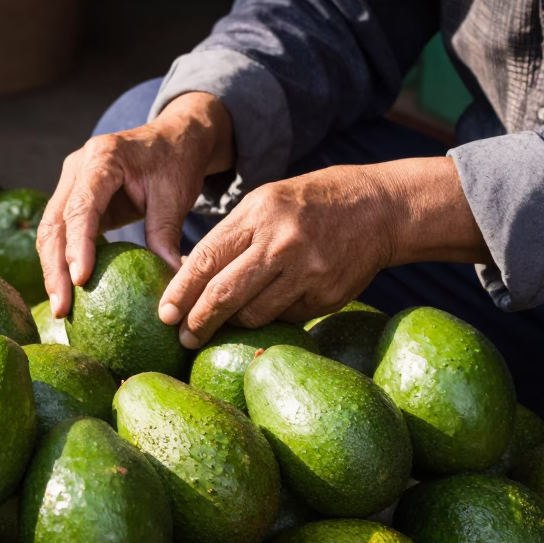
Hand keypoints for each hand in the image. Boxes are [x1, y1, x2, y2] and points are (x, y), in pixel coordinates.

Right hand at [38, 92, 233, 317]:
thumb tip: (171, 281)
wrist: (172, 137)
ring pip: (50, 230)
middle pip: (54, 222)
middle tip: (63, 308)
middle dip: (55, 268)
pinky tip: (69, 292)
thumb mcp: (176, 194)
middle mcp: (77, 167)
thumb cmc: (176, 161)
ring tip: (62, 308)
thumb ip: (166, 233)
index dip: (78, 244)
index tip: (81, 279)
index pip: (82, 206)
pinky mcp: (73, 199)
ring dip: (52, 270)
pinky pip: (61, 233)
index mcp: (103, 158)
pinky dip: (61, 261)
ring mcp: (71, 183)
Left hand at [157, 156, 490, 347]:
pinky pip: (285, 319)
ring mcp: (307, 272)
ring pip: (254, 315)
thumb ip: (230, 236)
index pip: (205, 261)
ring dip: (234, 324)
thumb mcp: (265, 202)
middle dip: (197, 322)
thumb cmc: (309, 204)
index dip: (180, 292)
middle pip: (224, 295)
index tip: (164, 314)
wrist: (379, 207)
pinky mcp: (327, 296)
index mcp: (258, 215)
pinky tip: (269, 310)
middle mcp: (281, 244)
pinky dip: (271, 319)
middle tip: (183, 339)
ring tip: (224, 325)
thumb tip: (187, 277)